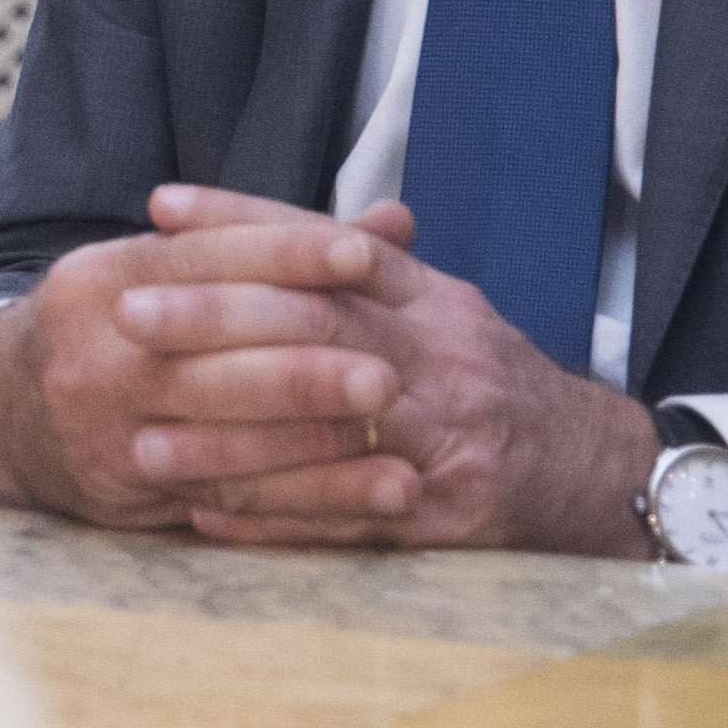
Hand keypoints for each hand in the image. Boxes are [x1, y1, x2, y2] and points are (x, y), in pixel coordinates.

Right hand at [0, 182, 409, 526]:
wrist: (6, 411)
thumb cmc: (118, 329)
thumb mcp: (163, 272)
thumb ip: (271, 250)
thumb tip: (396, 220)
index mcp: (105, 275)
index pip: (202, 256)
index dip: (284, 253)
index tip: (362, 255)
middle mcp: (96, 345)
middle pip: (211, 352)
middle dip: (304, 363)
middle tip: (385, 372)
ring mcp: (104, 421)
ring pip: (221, 432)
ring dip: (313, 438)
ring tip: (388, 436)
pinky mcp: (124, 486)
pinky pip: (228, 495)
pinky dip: (309, 498)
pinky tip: (372, 497)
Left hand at [144, 183, 662, 556]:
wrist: (601, 474)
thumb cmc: (496, 385)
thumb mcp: (444, 312)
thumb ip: (366, 272)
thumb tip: (272, 228)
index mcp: (435, 300)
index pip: (331, 245)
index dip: (244, 220)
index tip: (159, 207)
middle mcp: (443, 357)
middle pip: (318, 325)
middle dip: (215, 317)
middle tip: (126, 312)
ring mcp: (449, 439)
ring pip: (325, 428)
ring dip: (227, 438)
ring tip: (140, 441)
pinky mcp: (450, 516)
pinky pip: (347, 516)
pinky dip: (273, 519)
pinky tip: (203, 516)